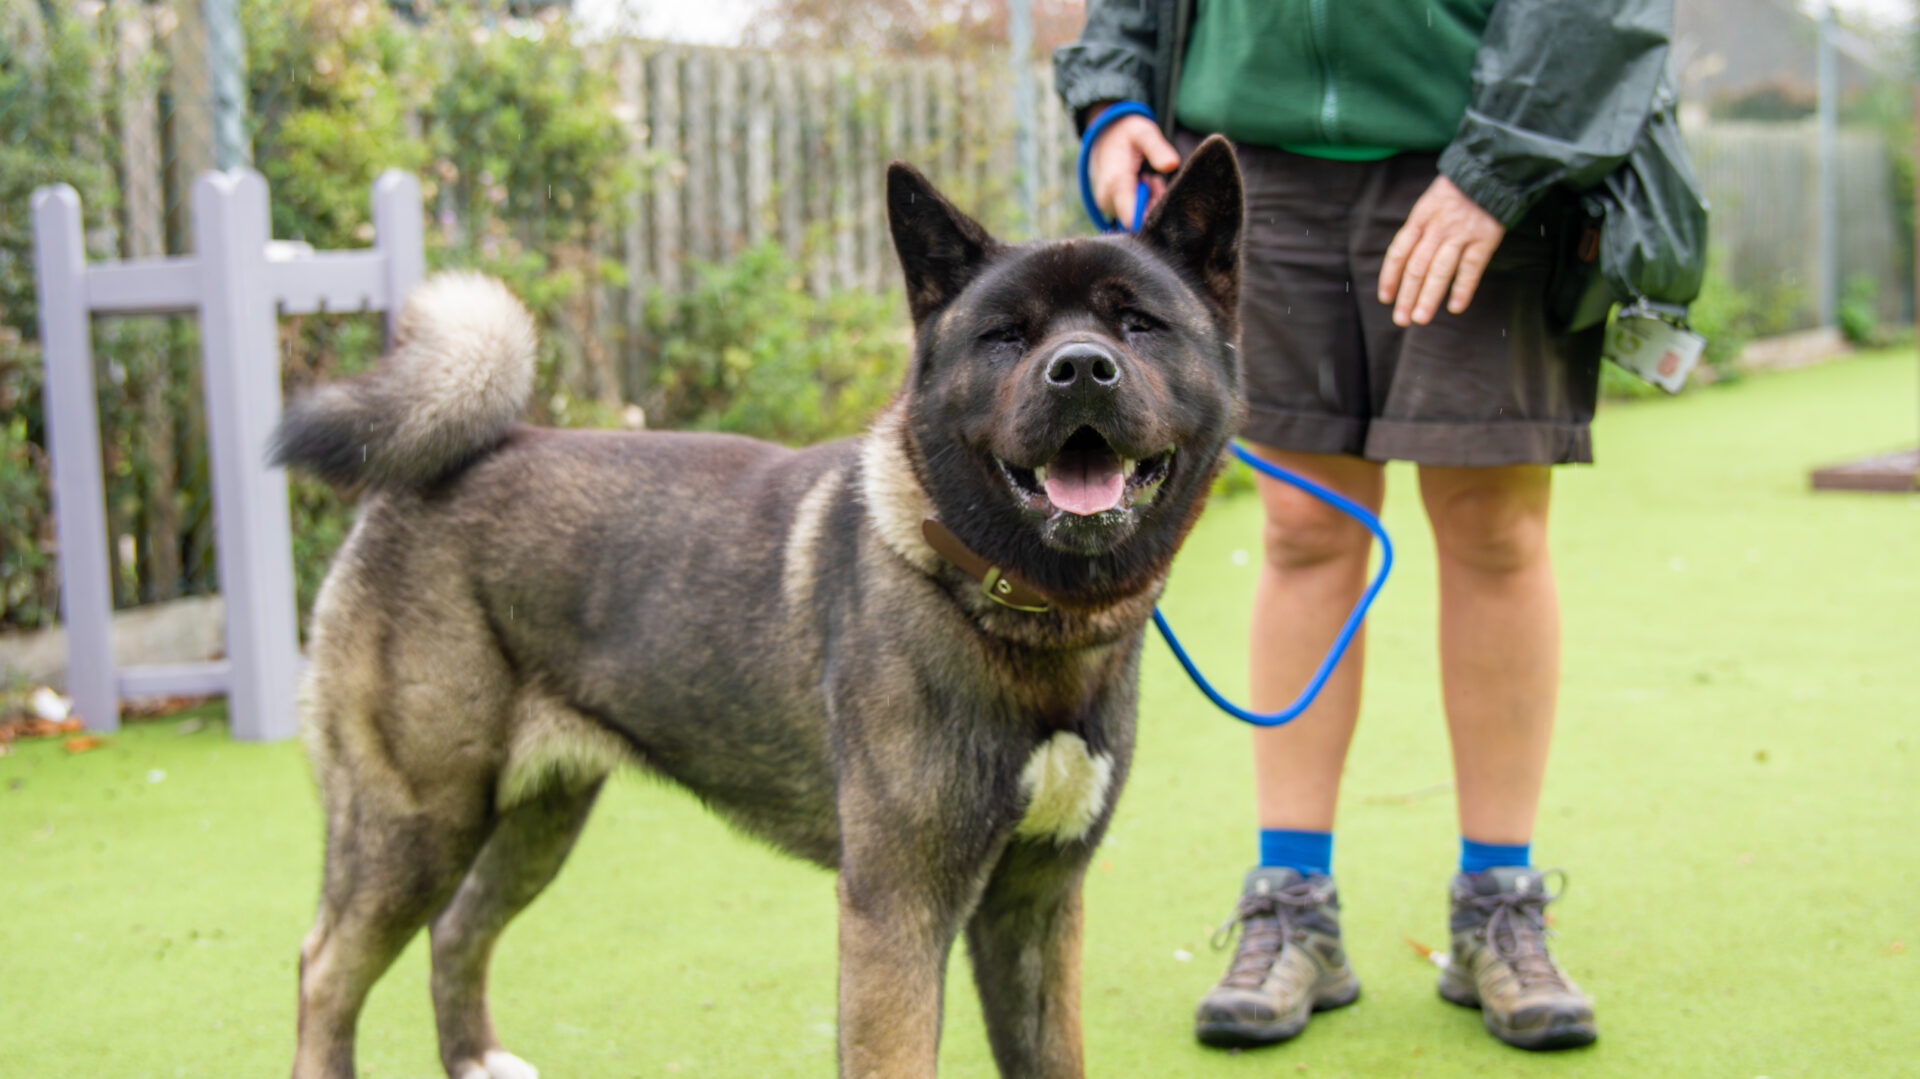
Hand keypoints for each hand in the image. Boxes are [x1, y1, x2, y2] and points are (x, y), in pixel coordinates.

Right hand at [1086, 105, 1180, 229]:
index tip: (1160, 193)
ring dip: (1149, 202)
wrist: (1103, 136)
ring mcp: (1106, 206)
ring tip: (1147, 179)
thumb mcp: (1144, 132)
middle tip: (1155, 179)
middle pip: (1140, 219)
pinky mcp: (1109, 209)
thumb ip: (1158, 148)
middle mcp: (1107, 199)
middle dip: (1154, 203)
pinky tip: (1141, 185)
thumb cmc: (1126, 134)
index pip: (1132, 219)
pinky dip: (1141, 203)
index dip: (1152, 215)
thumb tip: (1172, 164)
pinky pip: (1131, 215)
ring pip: (1137, 218)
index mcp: (1116, 183)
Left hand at [1378, 175, 1506, 325]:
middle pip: (1417, 266)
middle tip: (1401, 319)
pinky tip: (1455, 307)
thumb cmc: (1456, 192)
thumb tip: (1403, 264)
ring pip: (1440, 270)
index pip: (1398, 252)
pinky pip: (1471, 268)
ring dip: (1429, 297)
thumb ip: (1418, 230)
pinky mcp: (1485, 238)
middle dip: (1407, 295)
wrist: (1490, 172)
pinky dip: (1463, 289)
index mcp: (1419, 218)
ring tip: (1420, 318)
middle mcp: (1437, 227)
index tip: (1385, 298)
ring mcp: (1461, 233)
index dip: (1390, 277)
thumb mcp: (1428, 203)